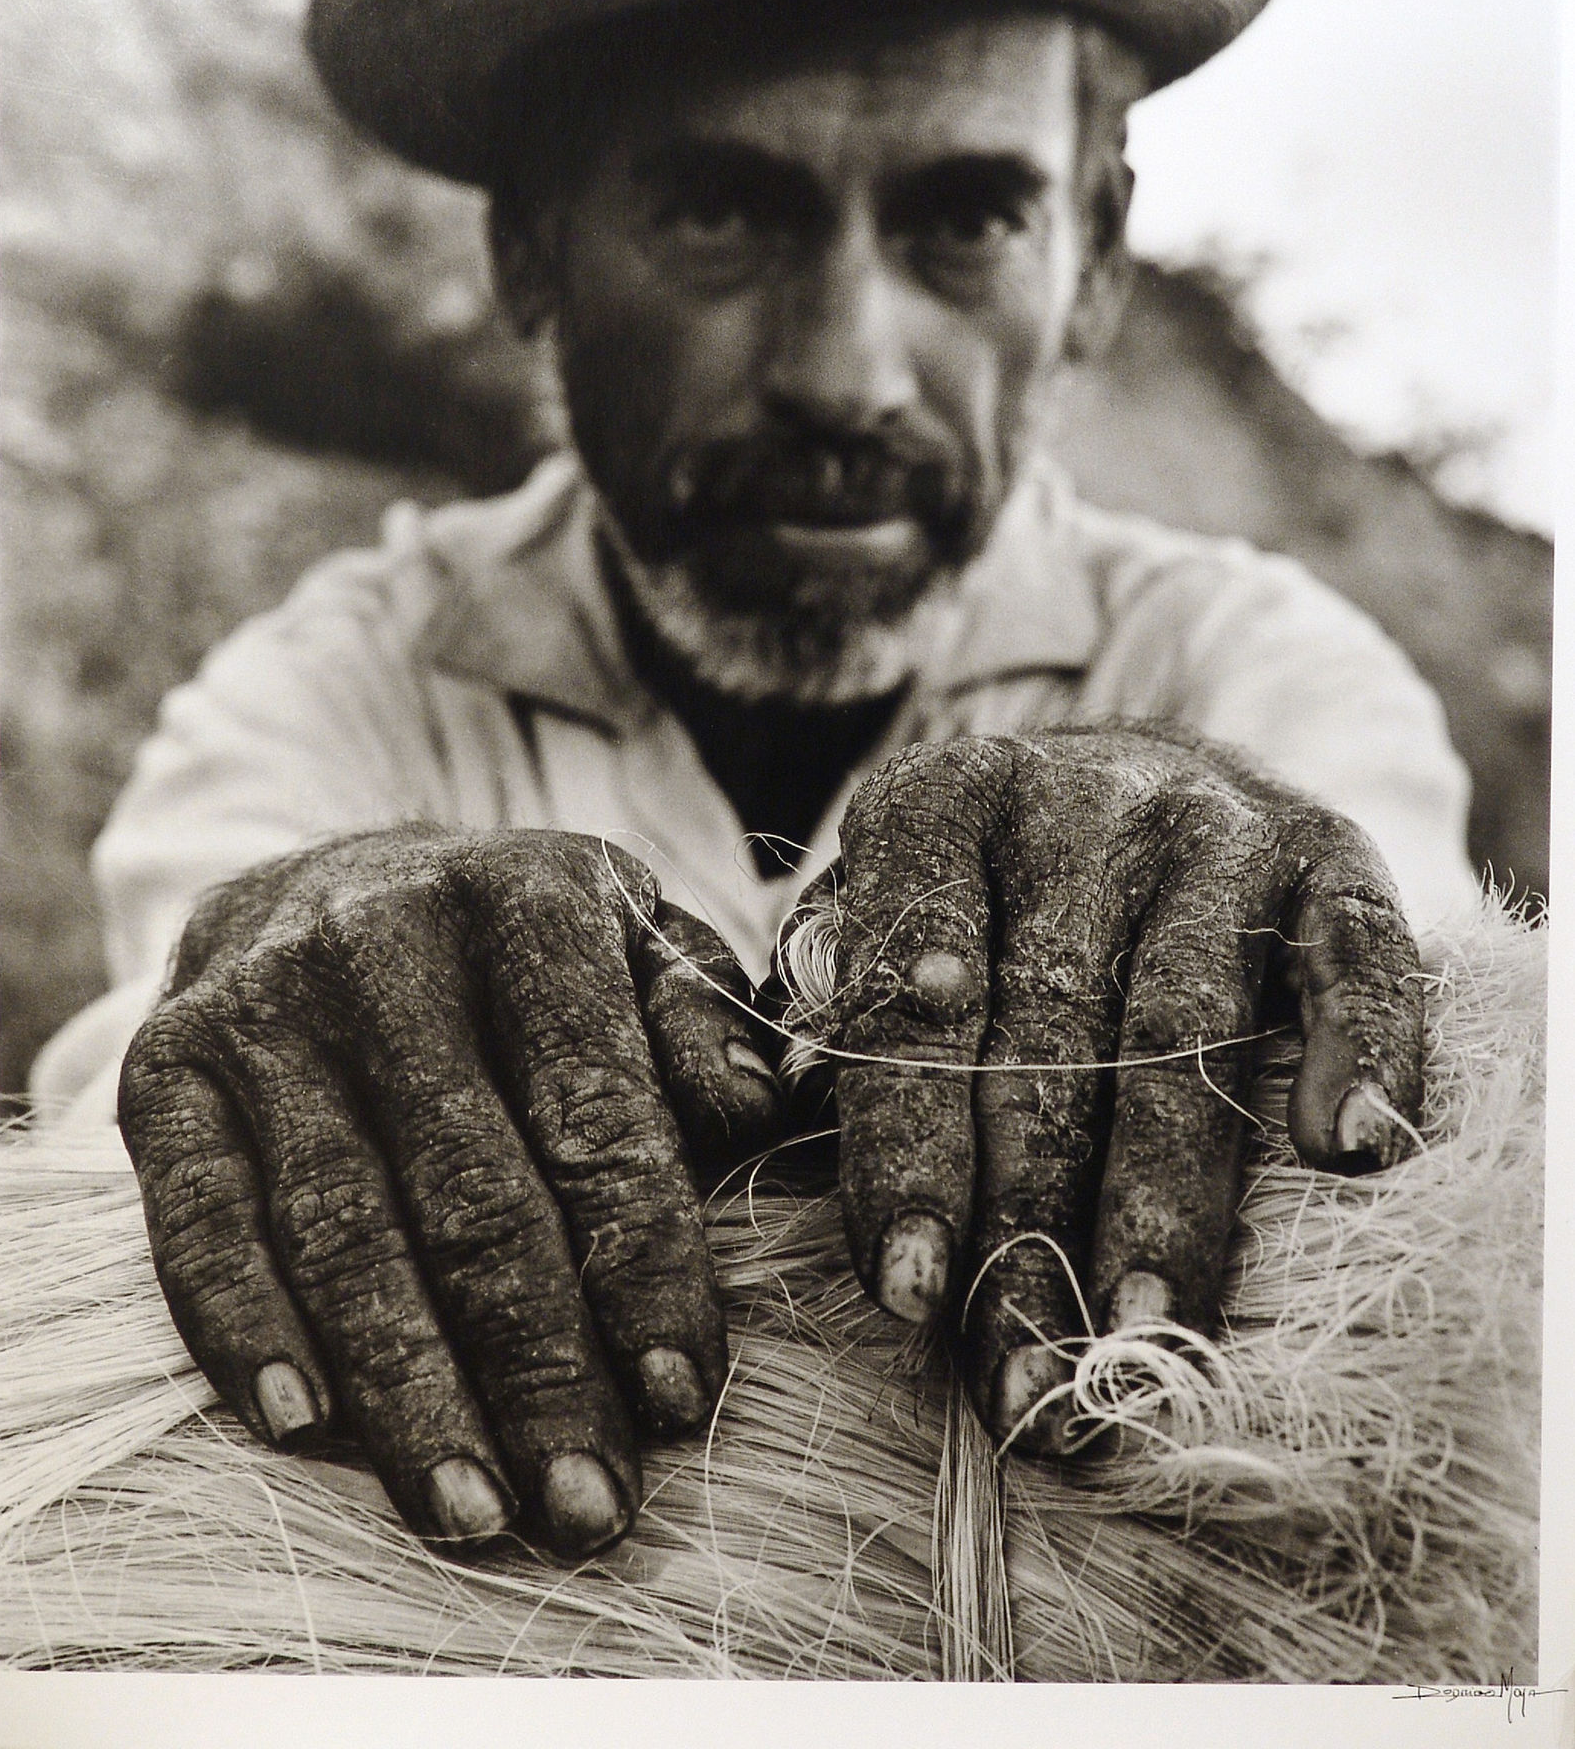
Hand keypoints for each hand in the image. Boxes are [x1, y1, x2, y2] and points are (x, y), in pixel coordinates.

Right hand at [118, 827, 782, 1554]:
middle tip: (588, 1507)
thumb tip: (752, 1112)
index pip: (595, 1111)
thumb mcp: (634, 938)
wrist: (329, 878)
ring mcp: (264, 1005)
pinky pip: (198, 1219)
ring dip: (408, 1389)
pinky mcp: (164, 1065)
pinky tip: (302, 1428)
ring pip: (341, 1227)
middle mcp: (386, 940)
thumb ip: (700, 1020)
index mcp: (529, 899)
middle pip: (471, 1191)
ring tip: (472, 1511)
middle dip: (537, 1368)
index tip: (681, 1399)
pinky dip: (243, 1328)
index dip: (642, 1264)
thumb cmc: (521, 948)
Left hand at [780, 729, 1423, 1449]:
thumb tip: (783, 1135)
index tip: (906, 1291)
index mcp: (937, 804)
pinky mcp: (1328, 849)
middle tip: (1023, 1381)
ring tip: (1146, 1333)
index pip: (911, 994)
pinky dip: (1363, 1046)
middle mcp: (1075, 797)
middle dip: (1031, 1221)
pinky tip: (1351, 1153)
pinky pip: (1355, 953)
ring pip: (1185, 1023)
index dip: (907, 1149)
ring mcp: (1211, 821)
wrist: (1136, 766)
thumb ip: (832, 1009)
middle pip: (1049, 1032)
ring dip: (1168, 1195)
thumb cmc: (981, 892)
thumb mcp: (880, 909)